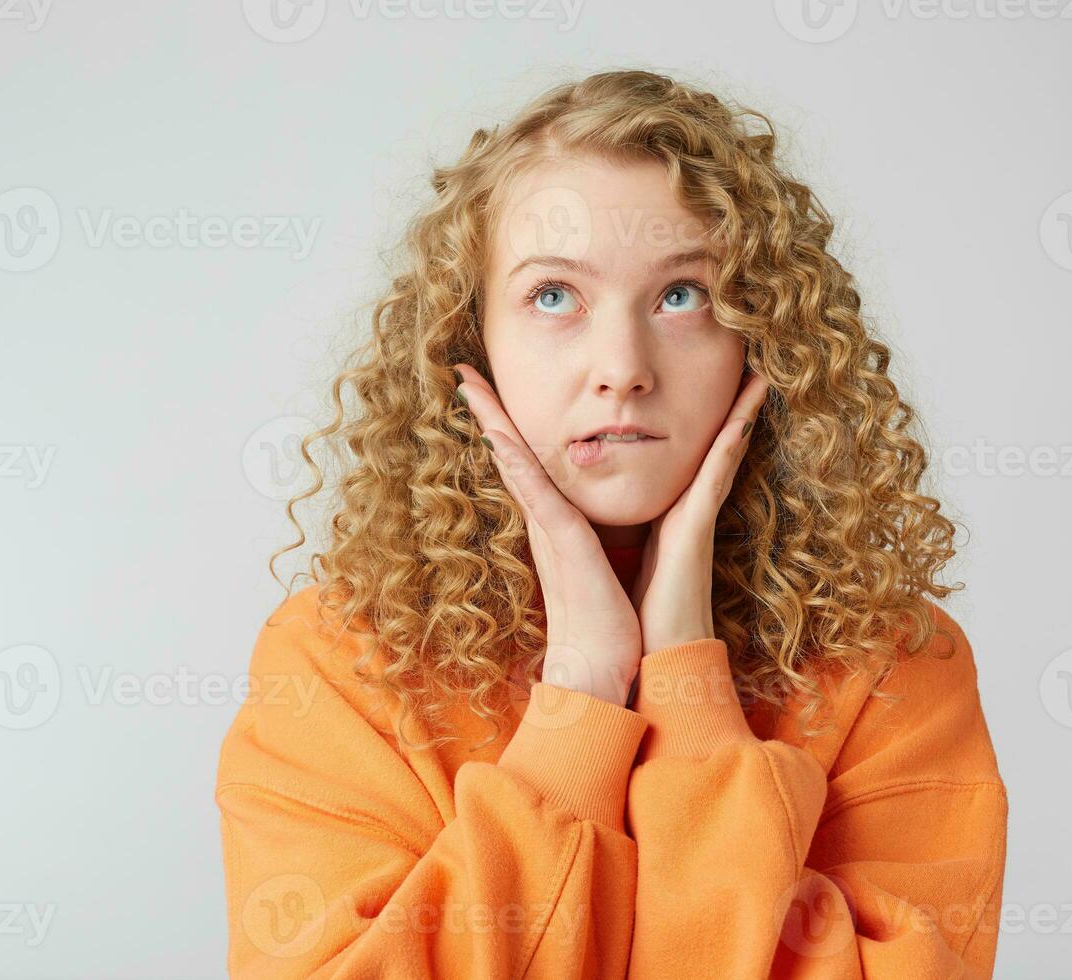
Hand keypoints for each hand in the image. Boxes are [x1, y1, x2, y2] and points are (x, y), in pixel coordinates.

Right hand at [452, 363, 641, 706]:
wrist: (600, 671)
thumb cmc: (605, 625)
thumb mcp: (600, 569)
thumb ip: (591, 544)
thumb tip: (594, 531)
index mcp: (557, 527)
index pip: (528, 467)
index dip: (508, 429)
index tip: (490, 394)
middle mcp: (546, 524)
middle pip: (511, 456)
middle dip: (489, 413)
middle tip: (466, 372)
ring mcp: (550, 533)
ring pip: (516, 466)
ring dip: (495, 424)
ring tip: (474, 385)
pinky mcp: (564, 545)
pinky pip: (537, 495)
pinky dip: (518, 464)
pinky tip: (502, 437)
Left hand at [631, 371, 769, 655]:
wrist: (651, 660)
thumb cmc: (639, 618)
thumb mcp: (625, 560)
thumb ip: (623, 535)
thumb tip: (606, 519)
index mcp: (668, 517)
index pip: (686, 460)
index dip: (700, 423)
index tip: (710, 387)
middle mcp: (688, 512)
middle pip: (712, 448)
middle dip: (731, 409)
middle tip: (747, 366)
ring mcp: (696, 520)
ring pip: (721, 454)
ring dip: (740, 415)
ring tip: (756, 376)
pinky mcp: (696, 531)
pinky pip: (716, 479)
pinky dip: (730, 447)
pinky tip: (741, 418)